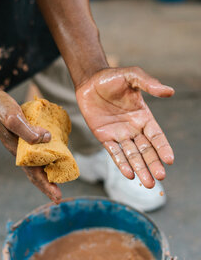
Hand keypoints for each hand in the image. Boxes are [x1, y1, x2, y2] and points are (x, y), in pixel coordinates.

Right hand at [0, 44, 60, 202]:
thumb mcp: (13, 119)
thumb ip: (28, 131)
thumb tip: (47, 139)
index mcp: (19, 151)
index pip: (34, 174)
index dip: (47, 187)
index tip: (57, 198)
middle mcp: (20, 151)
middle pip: (35, 173)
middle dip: (47, 184)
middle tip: (58, 195)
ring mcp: (21, 144)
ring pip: (36, 162)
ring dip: (47, 171)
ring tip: (58, 176)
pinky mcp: (22, 135)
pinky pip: (36, 150)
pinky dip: (45, 154)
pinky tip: (52, 151)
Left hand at [76, 67, 174, 188]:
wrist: (89, 82)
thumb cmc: (112, 77)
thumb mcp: (132, 76)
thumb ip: (149, 84)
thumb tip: (170, 91)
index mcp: (143, 116)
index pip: (156, 135)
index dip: (163, 147)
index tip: (169, 160)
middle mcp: (133, 128)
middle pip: (146, 150)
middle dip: (153, 164)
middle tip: (159, 178)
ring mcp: (119, 135)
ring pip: (132, 155)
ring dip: (140, 169)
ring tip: (147, 183)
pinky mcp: (105, 138)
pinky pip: (114, 153)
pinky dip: (121, 163)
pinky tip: (129, 174)